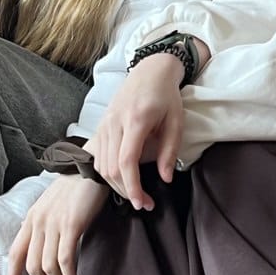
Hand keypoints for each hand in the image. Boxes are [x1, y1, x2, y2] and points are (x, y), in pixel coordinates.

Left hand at [7, 174, 110, 274]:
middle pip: (32, 266)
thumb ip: (45, 223)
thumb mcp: (52, 204)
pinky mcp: (71, 225)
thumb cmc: (76, 185)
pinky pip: (65, 260)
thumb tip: (42, 244)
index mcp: (31, 217)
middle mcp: (38, 222)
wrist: (91, 165)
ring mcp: (53, 223)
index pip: (15, 253)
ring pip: (48, 267)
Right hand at [87, 54, 185, 210]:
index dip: (133, 187)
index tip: (143, 203)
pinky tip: (124, 178)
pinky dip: (109, 173)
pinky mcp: (100, 126)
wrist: (150, 71)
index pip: (126, 161)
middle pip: (111, 168)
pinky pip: (99, 156)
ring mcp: (104, 124)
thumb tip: (165, 179)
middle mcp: (115, 123)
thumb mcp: (176, 122)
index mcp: (135, 120)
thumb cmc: (166, 95)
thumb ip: (169, 151)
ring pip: (102, 165)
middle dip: (126, 191)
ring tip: (136, 193)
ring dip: (117, 184)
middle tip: (145, 203)